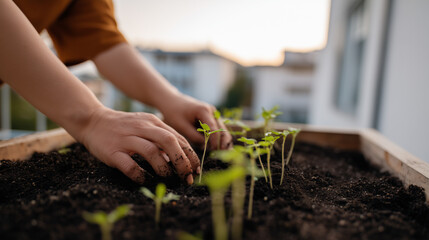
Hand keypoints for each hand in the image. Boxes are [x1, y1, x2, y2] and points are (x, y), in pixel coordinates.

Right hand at [78, 106, 199, 184]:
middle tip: (186, 177)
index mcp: (153, 122)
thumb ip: (161, 139)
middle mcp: (142, 128)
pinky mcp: (113, 151)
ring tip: (168, 179)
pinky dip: (140, 175)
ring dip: (164, 168)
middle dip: (182, 161)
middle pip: (169, 141)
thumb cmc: (123, 128)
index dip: (190, 155)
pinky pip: (129, 165)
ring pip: (151, 152)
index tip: (196, 170)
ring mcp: (126, 139)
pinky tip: (146, 180)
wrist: (92, 120)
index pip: (178, 138)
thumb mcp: (145, 127)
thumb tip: (179, 159)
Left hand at [160, 94, 232, 149]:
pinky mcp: (211, 117)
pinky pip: (217, 129)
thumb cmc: (174, 113)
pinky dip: (217, 138)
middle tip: (222, 156)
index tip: (213, 152)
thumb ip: (194, 137)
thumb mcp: (181, 126)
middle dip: (223, 143)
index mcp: (204, 110)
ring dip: (221, 141)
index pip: (214, 129)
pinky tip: (216, 148)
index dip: (215, 142)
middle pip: (222, 130)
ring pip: (222, 130)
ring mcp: (213, 113)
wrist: (171, 101)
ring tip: (221, 154)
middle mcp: (212, 111)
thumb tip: (206, 147)